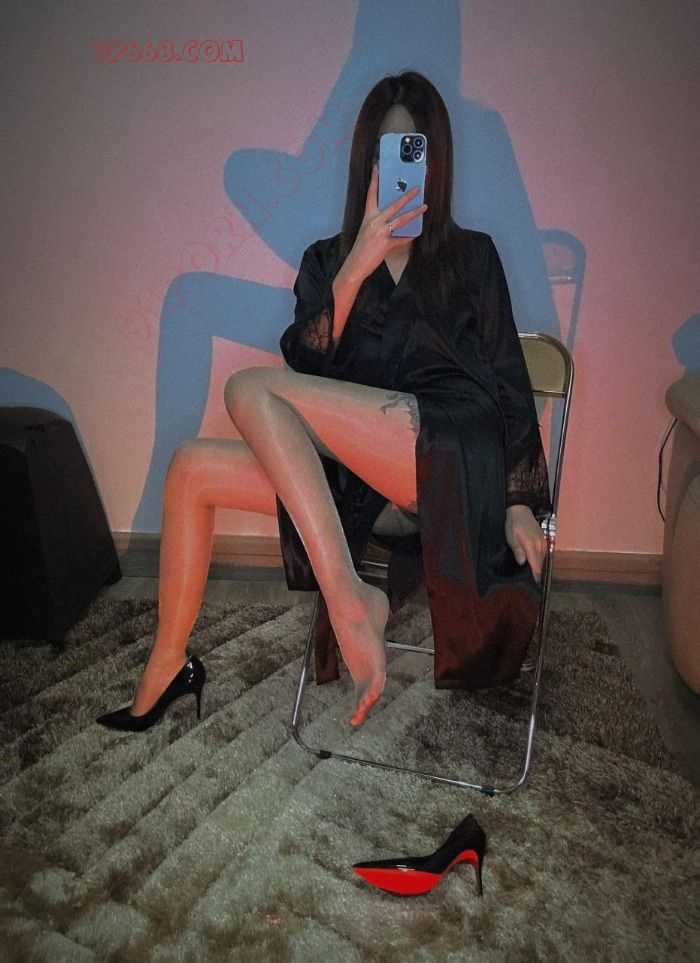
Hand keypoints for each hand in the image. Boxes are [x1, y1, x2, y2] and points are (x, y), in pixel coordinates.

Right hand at [342, 162, 427, 282]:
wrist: (356, 264)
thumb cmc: (362, 248)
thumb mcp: (367, 230)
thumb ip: (379, 222)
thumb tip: (392, 219)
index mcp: (368, 216)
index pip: (371, 194)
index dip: (375, 180)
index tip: (377, 167)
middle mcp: (374, 222)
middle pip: (393, 205)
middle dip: (407, 196)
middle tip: (417, 189)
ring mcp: (380, 232)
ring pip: (401, 219)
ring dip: (414, 213)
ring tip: (424, 207)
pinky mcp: (386, 244)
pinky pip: (401, 239)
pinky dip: (408, 237)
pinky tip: (414, 235)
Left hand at [505, 504, 546, 583]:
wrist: (521, 511)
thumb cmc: (514, 525)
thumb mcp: (511, 537)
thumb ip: (517, 550)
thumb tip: (522, 562)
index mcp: (532, 545)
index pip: (536, 565)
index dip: (535, 575)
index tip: (534, 585)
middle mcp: (540, 545)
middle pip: (540, 564)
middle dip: (536, 573)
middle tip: (530, 582)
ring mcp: (543, 542)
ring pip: (542, 559)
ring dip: (537, 566)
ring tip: (532, 575)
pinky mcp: (544, 540)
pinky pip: (543, 553)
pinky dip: (539, 559)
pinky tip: (533, 562)